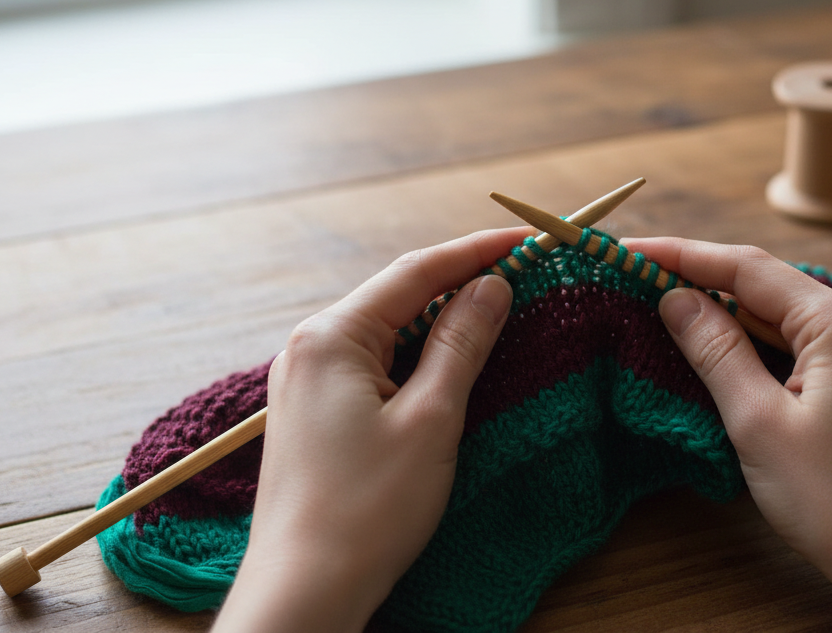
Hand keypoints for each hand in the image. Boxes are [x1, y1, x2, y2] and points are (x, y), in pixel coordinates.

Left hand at [213, 229, 524, 632]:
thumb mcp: (431, 418)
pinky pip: (375, 365)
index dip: (476, 251)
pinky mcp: (314, 414)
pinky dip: (418, 358)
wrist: (304, 591)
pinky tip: (453, 366)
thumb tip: (492, 285)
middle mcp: (310, 348)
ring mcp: (307, 382)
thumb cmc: (367, 510)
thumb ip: (461, 343)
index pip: (416, 272)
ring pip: (389, 332)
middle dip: (461, 283)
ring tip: (501, 316)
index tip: (528, 239)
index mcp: (332, 337)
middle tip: (524, 276)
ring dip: (442, 323)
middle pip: (399, 296)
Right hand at [627, 237, 831, 632]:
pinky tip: (730, 357)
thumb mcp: (758, 423)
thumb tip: (676, 299)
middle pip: (770, 286)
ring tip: (672, 316)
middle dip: (704, 282)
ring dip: (733, 316)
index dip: (681, 255)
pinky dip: (765, 345)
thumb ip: (716, 351)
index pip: (747, 266)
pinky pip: (809, 345)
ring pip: (789, 317)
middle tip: (640, 283)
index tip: (628, 252)